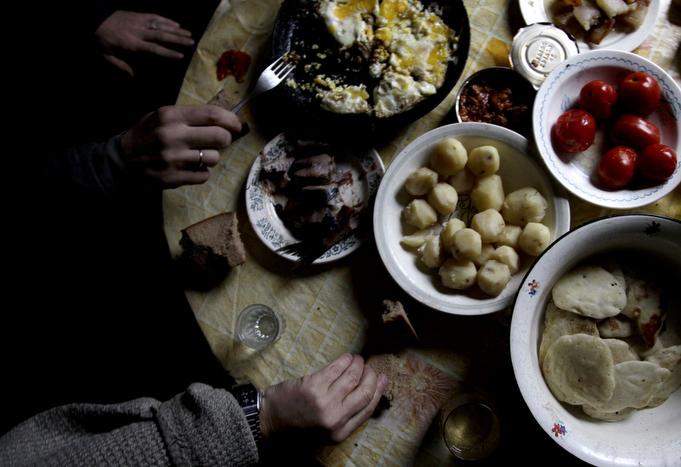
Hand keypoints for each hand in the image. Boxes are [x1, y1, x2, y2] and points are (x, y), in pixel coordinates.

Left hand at [95, 11, 194, 75]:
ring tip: (189, 34)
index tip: (181, 56)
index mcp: (131, 43)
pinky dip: (166, 20)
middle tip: (192, 42)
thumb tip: (133, 77)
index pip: (154, 49)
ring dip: (175, 29)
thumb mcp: (106, 55)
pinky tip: (176, 24)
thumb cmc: (99, 39)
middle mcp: (138, 32)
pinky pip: (154, 16)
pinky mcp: (137, 15)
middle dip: (178, 39)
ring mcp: (138, 21)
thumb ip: (120, 65)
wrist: (92, 18)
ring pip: (160, 25)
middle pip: (161, 35)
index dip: (168, 52)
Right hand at [120, 105, 241, 187]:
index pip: (213, 115)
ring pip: (214, 158)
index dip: (231, 120)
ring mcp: (174, 159)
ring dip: (211, 157)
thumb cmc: (148, 133)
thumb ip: (190, 115)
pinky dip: (201, 172)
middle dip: (225, 139)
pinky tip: (189, 167)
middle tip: (220, 141)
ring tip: (198, 155)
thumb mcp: (163, 115)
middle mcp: (173, 136)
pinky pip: (204, 175)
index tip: (237, 125)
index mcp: (171, 116)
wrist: (122, 159)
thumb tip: (225, 118)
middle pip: (221, 137)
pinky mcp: (173, 178)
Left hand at [259, 354, 387, 442]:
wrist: (270, 419)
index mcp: (340, 432)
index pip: (368, 407)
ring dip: (358, 364)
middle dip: (370, 375)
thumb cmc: (298, 423)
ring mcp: (324, 401)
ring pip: (351, 376)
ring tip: (357, 360)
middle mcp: (335, 418)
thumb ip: (345, 416)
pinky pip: (336, 368)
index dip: (378, 390)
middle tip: (369, 367)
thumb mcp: (326, 430)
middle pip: (364, 391)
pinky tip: (346, 357)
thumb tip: (368, 391)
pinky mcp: (313, 385)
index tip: (383, 378)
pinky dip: (344, 360)